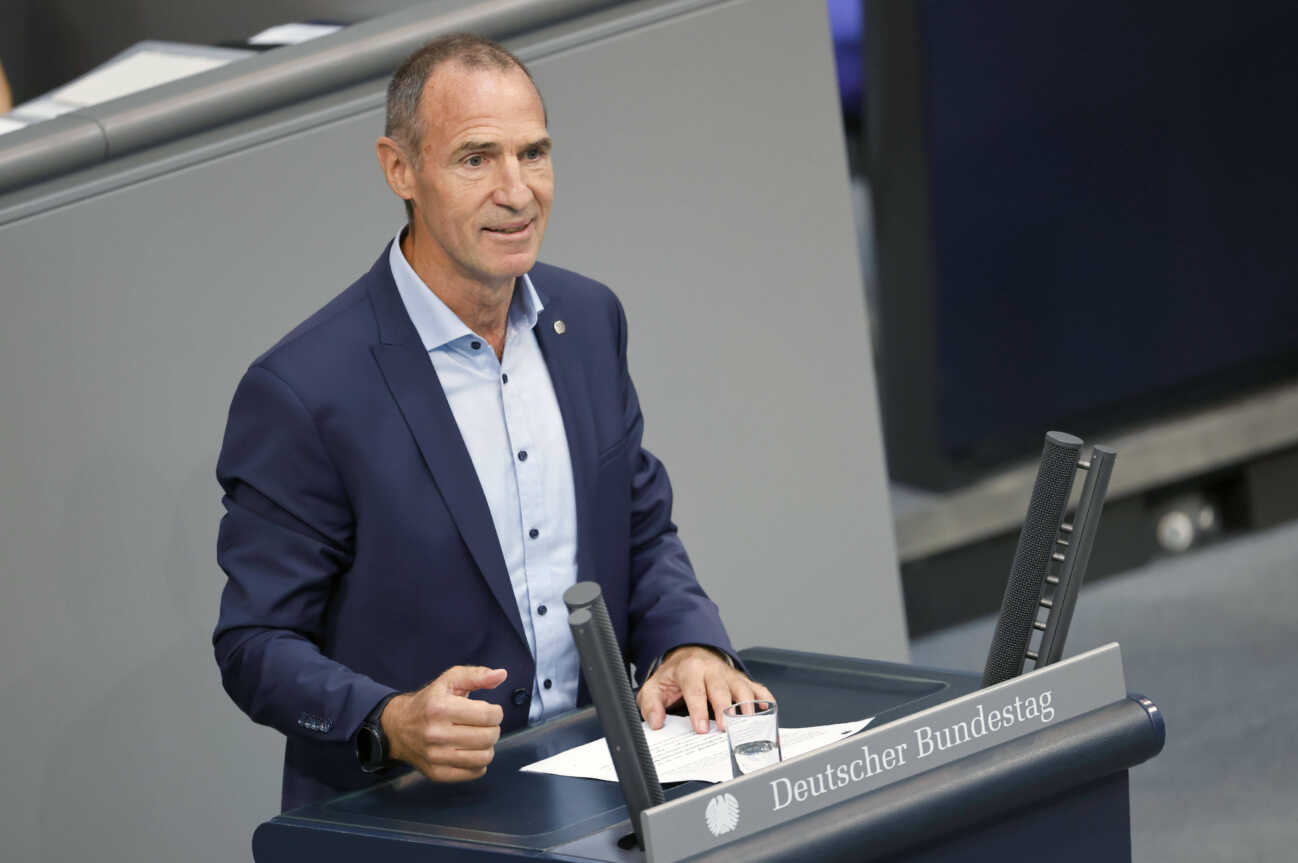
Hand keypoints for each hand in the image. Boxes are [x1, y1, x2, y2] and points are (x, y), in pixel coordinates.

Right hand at [381, 665, 506, 781]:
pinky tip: (469, 751)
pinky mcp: (437, 773)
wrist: (398, 728)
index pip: (488, 715)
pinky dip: (478, 762)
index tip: (490, 710)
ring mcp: (435, 757)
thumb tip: (501, 674)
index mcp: (440, 708)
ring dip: (487, 746)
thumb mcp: (449, 680)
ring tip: (478, 737)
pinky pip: (474, 772)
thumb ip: (477, 675)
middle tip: (484, 724)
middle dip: (493, 728)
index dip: (496, 712)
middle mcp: (436, 734)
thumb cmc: (429, 702)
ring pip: (484, 758)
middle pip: (488, 737)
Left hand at [637, 645, 772, 732]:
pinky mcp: (743, 681)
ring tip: (748, 723)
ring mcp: (730, 675)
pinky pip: (759, 689)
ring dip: (747, 705)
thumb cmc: (675, 676)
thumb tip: (656, 722)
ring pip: (743, 688)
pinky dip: (765, 700)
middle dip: (725, 709)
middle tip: (726, 729)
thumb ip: (651, 704)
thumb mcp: (654, 687)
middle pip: (721, 689)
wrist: (689, 656)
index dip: (699, 710)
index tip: (702, 728)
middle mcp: (713, 670)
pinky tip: (767, 713)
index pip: (695, 690)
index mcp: (690, 669)